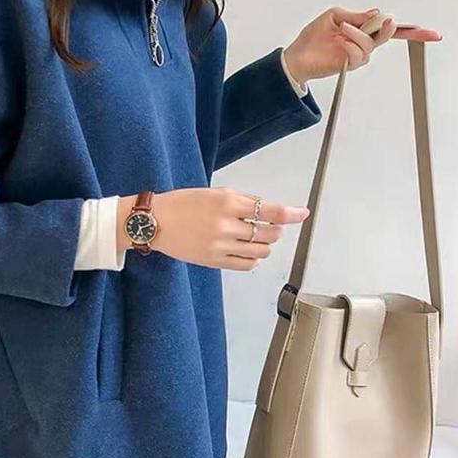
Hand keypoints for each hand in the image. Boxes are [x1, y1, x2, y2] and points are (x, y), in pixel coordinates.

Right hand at [117, 187, 309, 270]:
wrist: (154, 222)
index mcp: (227, 202)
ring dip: (265, 245)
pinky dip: (253, 259)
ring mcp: (220, 245)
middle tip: (270, 226)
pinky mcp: (214, 260)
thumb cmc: (181, 203)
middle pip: (269, 233)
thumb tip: (269, 209)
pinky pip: (246, 265)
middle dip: (275, 230)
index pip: (270, 211)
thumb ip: (242, 200)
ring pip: (261, 251)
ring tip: (254, 239)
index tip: (303, 214)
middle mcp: (226, 224)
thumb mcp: (213, 192)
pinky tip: (246, 251)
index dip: (291, 214)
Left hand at [282, 7, 442, 83]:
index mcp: (362, 30)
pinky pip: (358, 53)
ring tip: (342, 30)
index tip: (430, 33)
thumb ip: (356, 15)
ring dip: (358, 34)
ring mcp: (357, 54)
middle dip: (388, 29)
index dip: (411, 31)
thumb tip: (376, 13)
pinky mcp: (349, 64)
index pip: (388, 29)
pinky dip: (350, 44)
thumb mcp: (335, 16)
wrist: (297, 57)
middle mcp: (363, 42)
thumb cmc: (312, 38)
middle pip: (387, 36)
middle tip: (387, 23)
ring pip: (370, 43)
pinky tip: (340, 40)